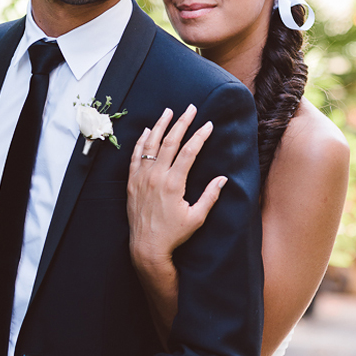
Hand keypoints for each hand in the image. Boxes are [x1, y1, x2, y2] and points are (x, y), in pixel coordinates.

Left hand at [127, 105, 226, 268]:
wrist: (147, 247)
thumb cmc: (173, 235)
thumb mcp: (196, 218)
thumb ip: (210, 196)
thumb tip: (223, 179)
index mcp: (173, 184)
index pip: (188, 152)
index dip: (199, 136)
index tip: (208, 124)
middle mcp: (156, 177)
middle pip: (170, 142)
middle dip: (182, 123)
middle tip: (190, 108)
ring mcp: (142, 178)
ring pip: (150, 145)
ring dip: (160, 126)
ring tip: (168, 111)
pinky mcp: (132, 183)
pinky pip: (135, 157)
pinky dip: (141, 142)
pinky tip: (147, 131)